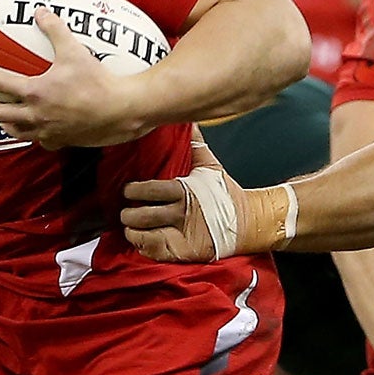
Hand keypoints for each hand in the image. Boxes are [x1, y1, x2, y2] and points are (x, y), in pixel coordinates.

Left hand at [0, 7, 154, 148]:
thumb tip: (40, 11)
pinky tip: (39, 132)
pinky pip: (44, 141)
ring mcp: (49, 131)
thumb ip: (54, 29)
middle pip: (0, 113)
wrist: (121, 110)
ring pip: (18, 131)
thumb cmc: (97, 81)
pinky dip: (37, 136)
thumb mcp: (74, 50)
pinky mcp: (64, 140)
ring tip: (1, 120)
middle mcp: (37, 115)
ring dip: (5, 124)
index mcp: (35, 92)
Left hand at [123, 136, 248, 261]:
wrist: (248, 223)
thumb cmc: (225, 194)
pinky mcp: (183, 252)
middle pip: (143, 216)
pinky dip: (144, 246)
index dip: (135, 191)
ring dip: (133, 231)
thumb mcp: (211, 168)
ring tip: (131, 227)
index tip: (128, 191)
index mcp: (185, 191)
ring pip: (144, 235)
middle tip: (125, 212)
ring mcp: (182, 235)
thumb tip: (191, 122)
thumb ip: (196, 146)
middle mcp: (181, 213)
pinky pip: (153, 251)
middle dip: (128, 215)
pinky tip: (142, 240)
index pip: (151, 190)